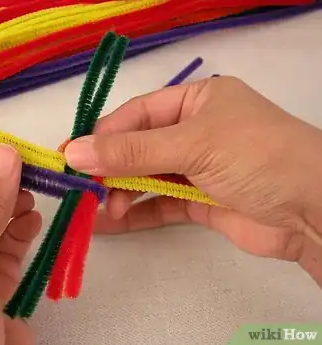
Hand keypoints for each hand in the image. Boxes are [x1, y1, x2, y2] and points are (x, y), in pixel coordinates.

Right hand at [64, 77, 321, 285]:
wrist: (314, 211)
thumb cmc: (255, 156)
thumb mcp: (192, 144)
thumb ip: (132, 151)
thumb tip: (74, 151)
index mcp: (197, 101)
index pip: (138, 114)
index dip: (103, 134)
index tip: (71, 155)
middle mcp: (195, 130)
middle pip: (140, 146)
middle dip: (110, 167)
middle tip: (81, 189)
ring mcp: (198, 168)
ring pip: (147, 177)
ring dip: (120, 192)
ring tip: (97, 209)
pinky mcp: (201, 201)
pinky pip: (160, 204)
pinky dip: (136, 213)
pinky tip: (110, 224)